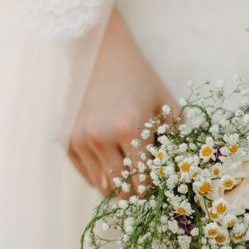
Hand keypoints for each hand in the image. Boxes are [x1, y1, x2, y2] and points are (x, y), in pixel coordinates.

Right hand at [69, 8, 177, 194]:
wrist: (100, 54)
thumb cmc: (139, 78)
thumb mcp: (166, 103)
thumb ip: (178, 136)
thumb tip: (182, 169)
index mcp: (129, 129)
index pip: (143, 179)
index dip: (154, 190)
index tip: (162, 191)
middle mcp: (100, 138)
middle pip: (121, 188)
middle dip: (136, 194)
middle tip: (147, 192)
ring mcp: (80, 140)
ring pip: (101, 184)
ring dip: (117, 188)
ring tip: (131, 183)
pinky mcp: (66, 139)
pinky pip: (85, 173)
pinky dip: (100, 178)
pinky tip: (113, 171)